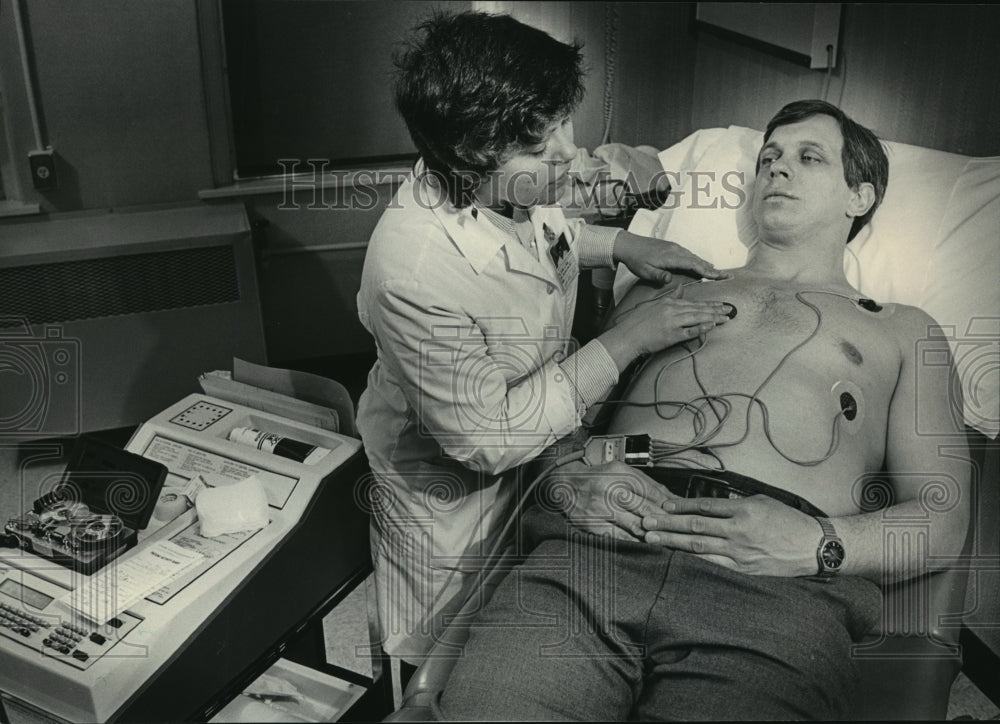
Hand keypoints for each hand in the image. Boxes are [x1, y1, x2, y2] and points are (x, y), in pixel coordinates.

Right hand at [543, 460, 678, 540]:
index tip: (686, 515)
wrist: (564, 485)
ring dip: (655, 536)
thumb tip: (673, 500)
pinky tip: (649, 548)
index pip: (653, 492)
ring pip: (636, 526)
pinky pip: (620, 538)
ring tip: (672, 543)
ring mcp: (602, 510)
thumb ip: (647, 484)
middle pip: (647, 510)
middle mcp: (611, 490)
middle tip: (685, 532)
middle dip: (667, 522)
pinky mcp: (595, 527)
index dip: (671, 505)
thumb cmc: (598, 478)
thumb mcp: (622, 471)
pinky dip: (637, 544)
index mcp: (620, 474)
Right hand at [599, 290, 730, 370]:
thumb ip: (669, 296)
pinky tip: (712, 325)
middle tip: (729, 309)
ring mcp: (673, 323)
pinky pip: (690, 331)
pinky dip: (702, 328)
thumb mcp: (653, 304)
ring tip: (726, 318)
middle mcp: (673, 310)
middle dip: (716, 309)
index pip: (693, 302)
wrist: (627, 335)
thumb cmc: (637, 321)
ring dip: (713, 317)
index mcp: (669, 303)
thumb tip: (681, 288)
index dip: (708, 304)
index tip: (720, 305)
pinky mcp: (672, 335)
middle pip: (699, 309)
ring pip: (698, 318)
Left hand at [613, 230, 729, 283]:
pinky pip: (689, 255)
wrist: (629, 244)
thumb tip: (669, 279)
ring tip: (719, 273)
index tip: (720, 276)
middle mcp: (676, 250)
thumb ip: (658, 276)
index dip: (708, 271)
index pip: (694, 265)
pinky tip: (702, 265)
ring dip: (707, 265)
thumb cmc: (636, 260)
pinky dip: (698, 261)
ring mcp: (675, 248)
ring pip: (695, 257)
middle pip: (699, 261)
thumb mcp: (644, 271)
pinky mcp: (672, 248)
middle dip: (713, 269)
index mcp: (671, 257)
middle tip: (727, 276)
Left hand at [641, 495, 822, 576]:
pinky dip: (693, 561)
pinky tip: (677, 559)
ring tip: (653, 539)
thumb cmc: (790, 522)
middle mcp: (739, 531)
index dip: (680, 506)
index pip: (704, 507)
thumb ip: (735, 504)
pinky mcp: (744, 570)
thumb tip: (707, 506)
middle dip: (668, 524)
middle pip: (695, 526)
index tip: (663, 506)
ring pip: (699, 546)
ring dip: (673, 542)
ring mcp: (741, 552)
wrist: (814, 547)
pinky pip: (713, 564)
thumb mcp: (763, 502)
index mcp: (744, 510)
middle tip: (647, 522)